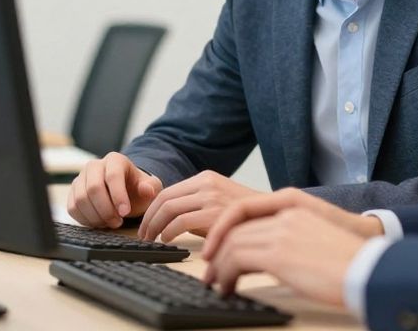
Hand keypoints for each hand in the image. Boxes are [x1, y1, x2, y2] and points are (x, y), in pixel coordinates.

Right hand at [66, 152, 161, 228]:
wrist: (125, 192)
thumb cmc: (137, 189)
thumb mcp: (149, 187)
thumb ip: (150, 187)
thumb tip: (147, 189)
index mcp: (115, 160)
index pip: (112, 176)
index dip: (118, 196)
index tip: (125, 213)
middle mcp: (94, 166)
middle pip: (93, 188)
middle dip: (106, 210)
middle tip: (118, 222)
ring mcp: (81, 178)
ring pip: (81, 199)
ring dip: (96, 216)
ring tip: (111, 223)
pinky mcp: (73, 192)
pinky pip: (72, 208)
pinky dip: (85, 219)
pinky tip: (99, 223)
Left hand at [137, 170, 262, 241]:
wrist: (274, 216)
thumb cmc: (247, 217)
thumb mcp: (219, 202)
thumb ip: (197, 205)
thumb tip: (170, 219)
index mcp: (206, 177)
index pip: (167, 191)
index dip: (152, 210)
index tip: (146, 225)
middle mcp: (207, 183)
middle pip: (164, 199)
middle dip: (149, 219)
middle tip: (143, 235)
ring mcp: (211, 196)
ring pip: (169, 210)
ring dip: (155, 227)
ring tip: (152, 240)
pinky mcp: (215, 212)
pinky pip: (180, 222)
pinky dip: (168, 232)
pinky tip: (167, 241)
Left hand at [202, 207, 367, 307]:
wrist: (368, 269)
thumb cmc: (346, 262)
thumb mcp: (310, 240)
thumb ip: (283, 241)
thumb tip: (255, 262)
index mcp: (293, 205)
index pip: (243, 210)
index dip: (224, 230)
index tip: (214, 249)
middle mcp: (285, 214)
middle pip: (235, 228)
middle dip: (218, 253)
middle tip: (210, 274)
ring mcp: (282, 232)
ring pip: (232, 243)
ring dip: (219, 266)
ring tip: (216, 285)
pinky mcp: (280, 254)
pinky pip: (237, 260)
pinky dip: (226, 275)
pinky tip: (228, 288)